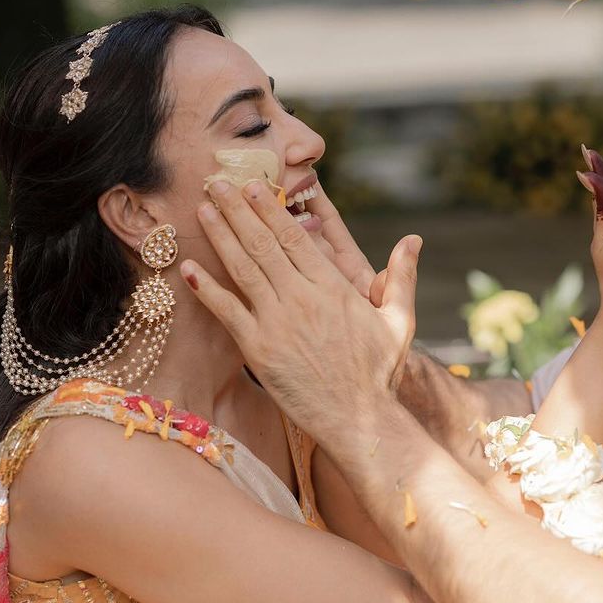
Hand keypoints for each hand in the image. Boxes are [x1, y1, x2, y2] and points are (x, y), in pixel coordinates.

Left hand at [183, 182, 420, 439]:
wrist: (360, 420)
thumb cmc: (380, 374)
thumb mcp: (399, 321)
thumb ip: (402, 278)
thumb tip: (413, 240)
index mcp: (333, 288)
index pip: (295, 238)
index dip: (269, 208)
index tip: (252, 185)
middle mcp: (302, 299)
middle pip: (262, 244)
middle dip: (236, 210)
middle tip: (214, 181)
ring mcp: (277, 324)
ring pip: (242, 269)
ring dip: (219, 236)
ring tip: (201, 209)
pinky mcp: (258, 350)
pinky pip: (227, 312)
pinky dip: (207, 289)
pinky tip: (189, 268)